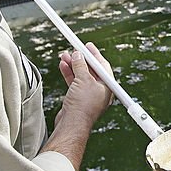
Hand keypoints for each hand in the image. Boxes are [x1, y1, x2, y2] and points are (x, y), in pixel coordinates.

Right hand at [44, 42, 113, 170]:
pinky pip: (75, 82)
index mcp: (108, 87)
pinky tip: (63, 66)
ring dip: (73, 65)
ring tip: (64, 55)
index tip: (87, 46)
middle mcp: (100, 91)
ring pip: (81, 76)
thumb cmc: (83, 105)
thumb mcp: (83, 80)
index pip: (102, 66)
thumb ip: (81, 65)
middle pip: (91, 70)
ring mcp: (88, 95)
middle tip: (75, 49)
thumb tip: (78, 55)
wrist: (71, 124)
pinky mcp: (78, 99)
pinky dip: (69, 74)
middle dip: (82, 59)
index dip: (94, 55)